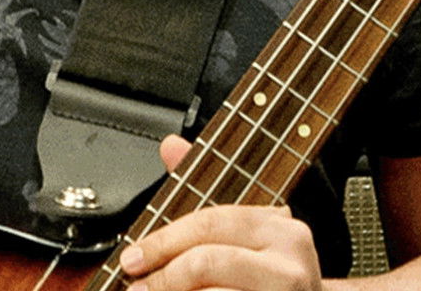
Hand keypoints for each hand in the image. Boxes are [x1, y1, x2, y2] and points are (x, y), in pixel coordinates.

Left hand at [116, 135, 323, 290]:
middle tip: (135, 288)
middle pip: (207, 261)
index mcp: (277, 226)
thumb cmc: (267, 275)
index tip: (131, 258)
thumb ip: (205, 189)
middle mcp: (289, 259)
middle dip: (163, 276)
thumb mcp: (241, 231)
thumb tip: (171, 145)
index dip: (163, 240)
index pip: (209, 223)